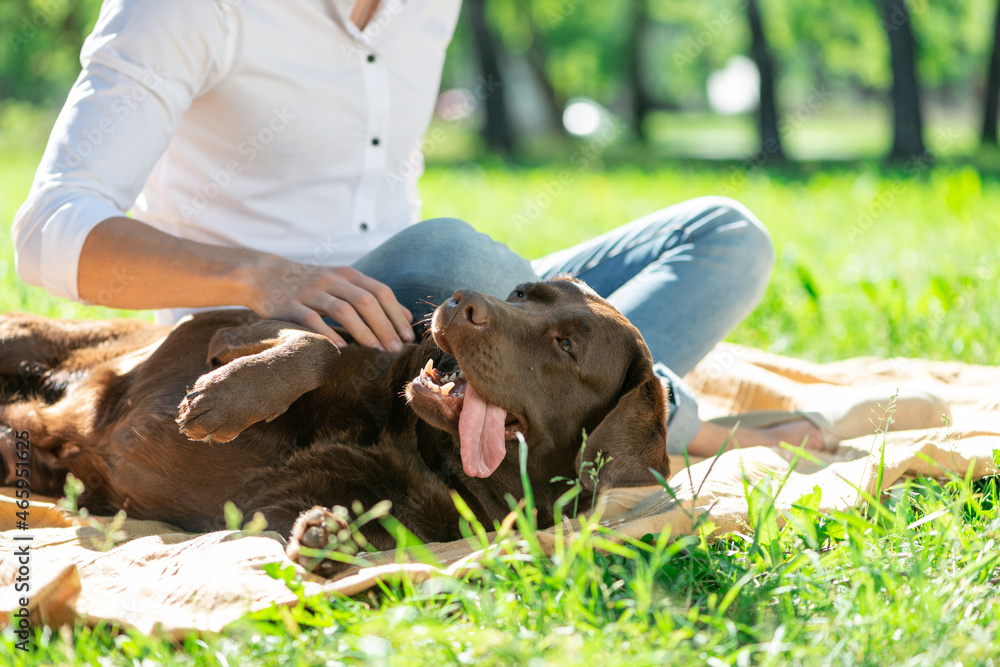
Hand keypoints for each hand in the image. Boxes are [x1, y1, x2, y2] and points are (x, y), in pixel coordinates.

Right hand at [243, 255, 414, 351]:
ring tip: (376, 351)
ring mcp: (310, 291)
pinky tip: (342, 349)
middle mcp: (331, 280)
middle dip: (385, 327)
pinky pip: (312, 320)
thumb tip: (407, 317)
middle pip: (366, 301)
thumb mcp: (342, 283)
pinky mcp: (289, 305)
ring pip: (343, 310)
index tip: (408, 337)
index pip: (381, 292)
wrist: (263, 275)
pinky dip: (329, 334)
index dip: (397, 315)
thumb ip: (371, 297)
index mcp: (347, 274)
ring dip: (363, 332)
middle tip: (396, 350)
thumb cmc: (310, 285)